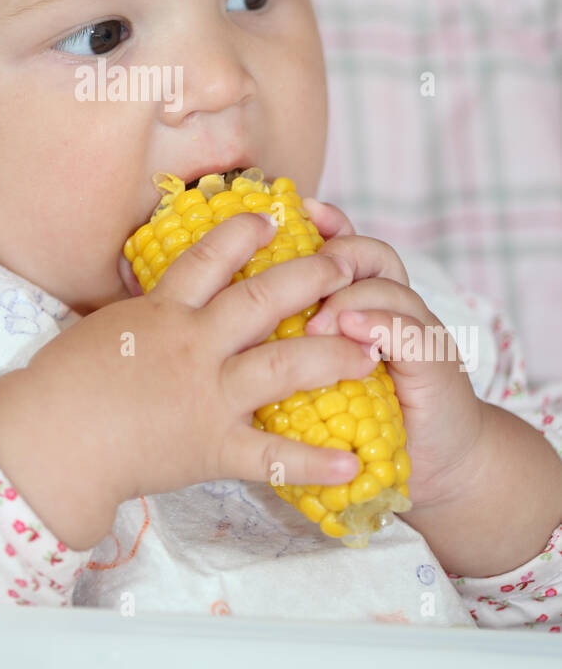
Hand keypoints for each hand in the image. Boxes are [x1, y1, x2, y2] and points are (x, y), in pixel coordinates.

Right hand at [0, 212, 377, 548]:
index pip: (209, 259)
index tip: (273, 217)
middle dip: (309, 278)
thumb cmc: (61, 382)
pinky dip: (315, 463)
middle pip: (262, 299)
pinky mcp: (212, 446)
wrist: (50, 440)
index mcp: (162, 312)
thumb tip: (160, 295)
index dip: (244, 233)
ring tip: (370, 352)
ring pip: (283, 365)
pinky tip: (352, 463)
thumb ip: (143, 313)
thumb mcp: (102, 327)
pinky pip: (273, 456)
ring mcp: (207, 395)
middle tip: (345, 266)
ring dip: (332, 355)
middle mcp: (193, 345)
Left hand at [302, 196, 486, 510]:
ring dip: (349, 297)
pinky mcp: (435, 364)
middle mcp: (392, 306)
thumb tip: (233, 312)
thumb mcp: (317, 373)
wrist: (434, 459)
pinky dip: (380, 325)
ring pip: (388, 287)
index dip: (330, 224)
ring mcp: (417, 331)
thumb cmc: (361, 419)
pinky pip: (410, 332)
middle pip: (370, 254)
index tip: (302, 209)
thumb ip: (294, 338)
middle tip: (301, 274)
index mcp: (362, 301)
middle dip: (337, 254)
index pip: (348, 246)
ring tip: (317, 321)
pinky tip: (354, 332)